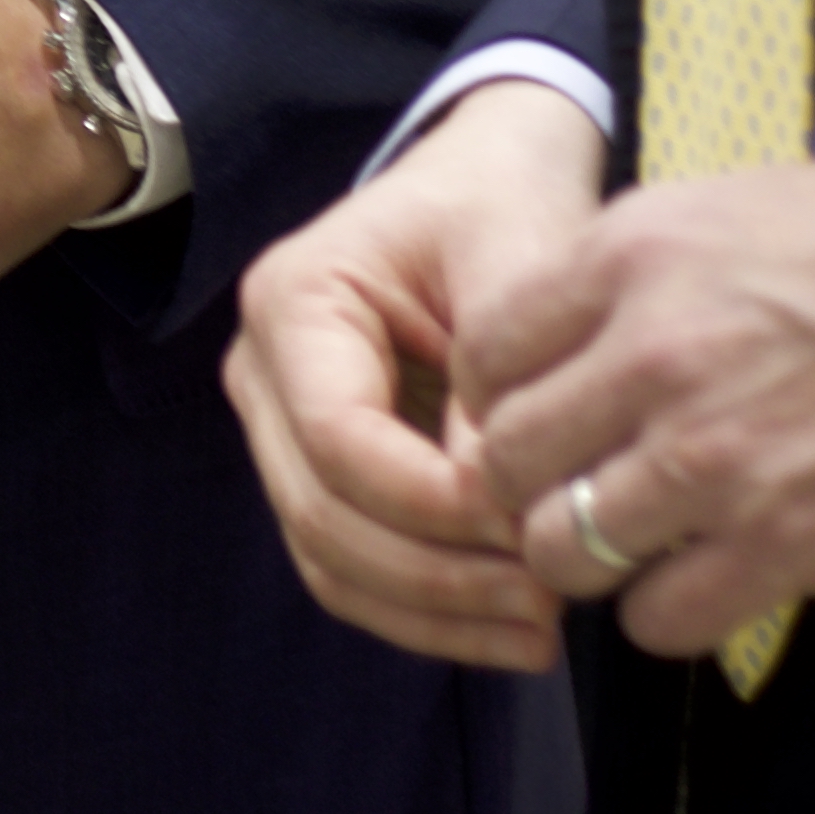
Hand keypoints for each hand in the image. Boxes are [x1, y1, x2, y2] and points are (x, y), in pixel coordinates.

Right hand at [228, 76, 606, 672]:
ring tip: (543, 631)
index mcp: (293, 301)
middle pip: (321, 511)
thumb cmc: (503, 204)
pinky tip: (509, 629)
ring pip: (329, 557)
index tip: (531, 528)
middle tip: (550, 600)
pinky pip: (352, 565)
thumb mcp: (515, 263)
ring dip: (431, 612)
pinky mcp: (322, 472)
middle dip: (436, 575)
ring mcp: (283, 428)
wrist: (488, 182)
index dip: (428, 503)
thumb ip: (498, 384)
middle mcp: (264, 372)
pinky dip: (424, 613)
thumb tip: (503, 510)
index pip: (336, 437)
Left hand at [456, 148, 814, 665]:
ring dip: (594, 559)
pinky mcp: (784, 544)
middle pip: (507, 458)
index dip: (500, 398)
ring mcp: (712, 457)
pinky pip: (660, 618)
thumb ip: (647, 269)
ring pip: (565, 549)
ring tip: (645, 546)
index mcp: (634, 255)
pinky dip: (670, 613)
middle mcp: (652, 355)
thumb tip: (587, 327)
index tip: (539, 418)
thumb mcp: (745, 205)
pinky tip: (709, 582)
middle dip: (531, 487)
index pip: (485, 350)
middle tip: (580, 494)